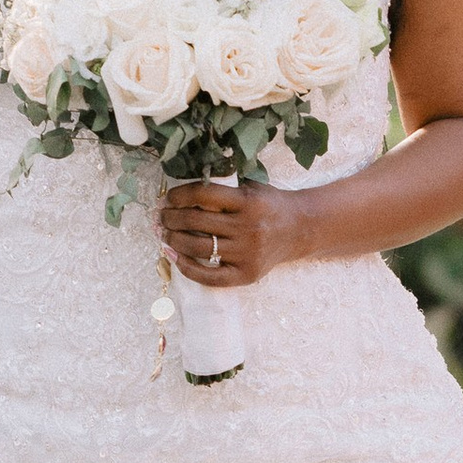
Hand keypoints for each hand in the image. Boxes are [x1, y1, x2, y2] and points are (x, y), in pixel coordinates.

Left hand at [156, 175, 306, 290]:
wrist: (301, 228)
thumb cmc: (269, 205)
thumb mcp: (251, 187)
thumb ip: (223, 186)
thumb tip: (181, 190)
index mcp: (247, 201)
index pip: (203, 194)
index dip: (179, 195)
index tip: (169, 198)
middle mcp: (248, 227)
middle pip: (195, 222)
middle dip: (171, 219)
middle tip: (162, 216)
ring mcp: (247, 253)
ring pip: (198, 248)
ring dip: (174, 240)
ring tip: (165, 234)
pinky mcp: (247, 274)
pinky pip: (209, 276)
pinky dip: (187, 268)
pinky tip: (174, 256)